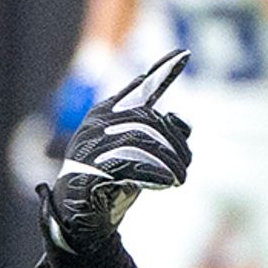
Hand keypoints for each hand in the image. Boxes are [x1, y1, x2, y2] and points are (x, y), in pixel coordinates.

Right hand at [34, 50, 189, 266]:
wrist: (81, 212)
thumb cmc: (114, 179)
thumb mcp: (140, 154)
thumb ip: (159, 136)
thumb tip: (181, 122)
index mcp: (110, 112)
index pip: (140, 89)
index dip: (163, 72)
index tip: (184, 54)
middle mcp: (99, 121)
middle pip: (151, 121)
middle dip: (177, 146)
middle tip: (185, 168)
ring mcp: (93, 143)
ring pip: (144, 143)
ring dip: (170, 164)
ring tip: (178, 179)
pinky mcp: (93, 167)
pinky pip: (133, 164)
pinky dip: (156, 175)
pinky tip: (166, 184)